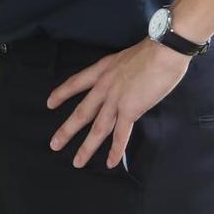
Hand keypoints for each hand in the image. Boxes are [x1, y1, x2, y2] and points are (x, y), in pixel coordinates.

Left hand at [46, 40, 190, 169]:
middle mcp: (104, 86)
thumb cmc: (152, 51)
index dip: (61, 94)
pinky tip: (110, 162)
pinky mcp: (131, 110)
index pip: (76, 83)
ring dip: (87, 147)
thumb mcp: (126, 58)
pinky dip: (116, 150)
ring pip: (97, 128)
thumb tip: (125, 83)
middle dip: (67, 130)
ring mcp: (116, 99)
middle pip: (82, 112)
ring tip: (77, 162)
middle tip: (54, 145)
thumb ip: (121, 72)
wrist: (163, 51)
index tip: (49, 103)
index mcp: (102, 70)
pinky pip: (121, 134)